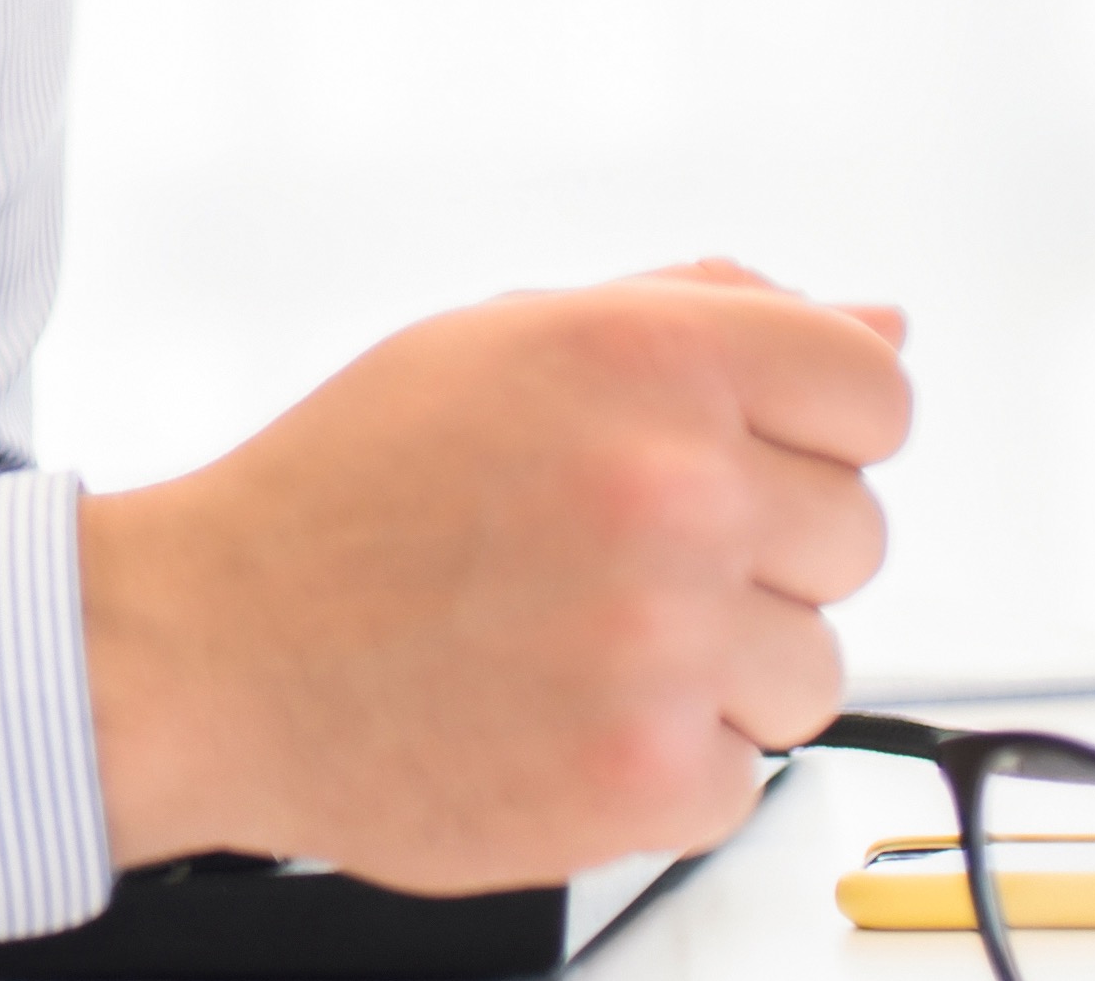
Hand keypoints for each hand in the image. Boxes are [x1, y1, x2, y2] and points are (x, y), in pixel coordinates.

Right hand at [73, 260, 916, 889]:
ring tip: (585, 647)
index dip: (814, 435)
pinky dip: (661, 768)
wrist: (212, 651)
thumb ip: (703, 315)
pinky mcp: (644, 776)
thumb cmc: (352, 494)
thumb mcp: (511, 343)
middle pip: (854, 535)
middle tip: (619, 564)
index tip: (744, 466)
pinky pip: (741, 779)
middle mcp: (674, 487)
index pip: (874, 392)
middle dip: (758, 554)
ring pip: (811, 668)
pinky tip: (560, 718)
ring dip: (719, 671)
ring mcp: (665, 640)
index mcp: (650, 355)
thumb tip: (881, 328)